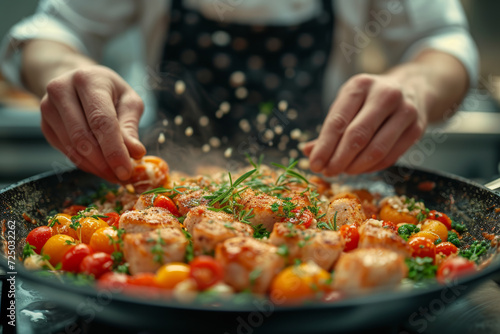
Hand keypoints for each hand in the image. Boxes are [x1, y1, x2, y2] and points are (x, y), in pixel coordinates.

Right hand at [40, 65, 145, 182]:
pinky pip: (66, 152)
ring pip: (73, 148)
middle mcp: (62, 90)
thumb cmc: (110, 92)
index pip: (101, 120)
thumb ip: (130, 126)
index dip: (114, 149)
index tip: (126, 171)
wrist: (80, 82)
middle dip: (105, 163)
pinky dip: (86, 164)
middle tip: (123, 178)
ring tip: (115, 174)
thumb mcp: (128, 102)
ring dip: (96, 167)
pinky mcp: (45, 125)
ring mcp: (48, 108)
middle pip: (83, 137)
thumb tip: (136, 153)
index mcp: (88, 80)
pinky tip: (101, 167)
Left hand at [303, 74, 425, 175]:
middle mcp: (385, 94)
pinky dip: (372, 168)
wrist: (413, 86)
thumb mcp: (348, 104)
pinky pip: (391, 156)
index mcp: (360, 86)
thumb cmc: (370, 99)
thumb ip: (329, 128)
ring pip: (376, 149)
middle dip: (339, 159)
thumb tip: (308, 152)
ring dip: (355, 167)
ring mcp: (405, 110)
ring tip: (343, 172)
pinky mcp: (418, 127)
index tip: (314, 164)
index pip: (338, 121)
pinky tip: (360, 169)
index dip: (324, 146)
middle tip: (327, 172)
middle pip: (357, 136)